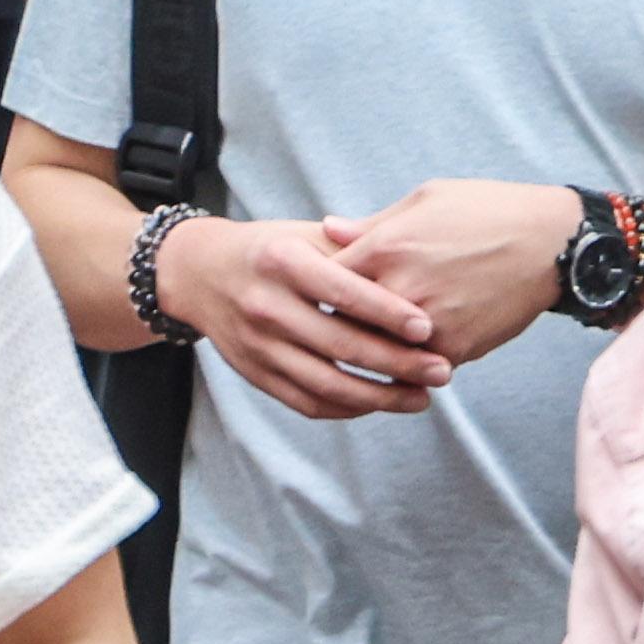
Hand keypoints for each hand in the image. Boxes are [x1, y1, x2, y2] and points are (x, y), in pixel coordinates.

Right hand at [166, 215, 450, 421]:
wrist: (201, 274)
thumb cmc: (270, 250)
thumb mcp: (304, 235)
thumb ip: (353, 250)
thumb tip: (413, 270)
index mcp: (282, 261)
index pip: (342, 291)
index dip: (387, 312)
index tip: (428, 328)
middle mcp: (266, 305)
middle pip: (340, 344)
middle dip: (397, 363)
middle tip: (442, 370)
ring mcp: (258, 345)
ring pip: (326, 382)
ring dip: (379, 397)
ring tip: (421, 398)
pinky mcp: (255, 374)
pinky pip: (306, 402)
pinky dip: (347, 408)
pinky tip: (379, 404)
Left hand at [319, 178, 581, 373]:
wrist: (552, 245)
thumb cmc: (487, 211)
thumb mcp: (425, 200)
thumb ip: (371, 225)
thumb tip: (327, 230)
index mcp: (385, 247)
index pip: (322, 280)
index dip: (312, 288)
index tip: (309, 292)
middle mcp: (399, 289)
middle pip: (340, 323)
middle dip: (331, 325)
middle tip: (318, 329)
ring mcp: (426, 325)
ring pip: (374, 353)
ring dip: (366, 351)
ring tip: (356, 349)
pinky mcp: (452, 350)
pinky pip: (412, 368)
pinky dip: (404, 365)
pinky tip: (401, 357)